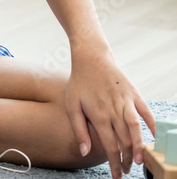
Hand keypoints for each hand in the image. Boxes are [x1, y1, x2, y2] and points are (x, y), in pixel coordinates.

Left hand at [65, 50, 154, 178]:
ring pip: (136, 129)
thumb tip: (84, 152)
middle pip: (124, 141)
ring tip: (139, 161)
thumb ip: (79, 130)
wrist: (91, 59)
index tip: (117, 175)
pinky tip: (154, 138)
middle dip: (126, 159)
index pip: (109, 145)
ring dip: (139, 147)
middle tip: (127, 171)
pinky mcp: (134, 94)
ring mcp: (126, 102)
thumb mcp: (71, 105)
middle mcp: (113, 110)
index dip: (114, 163)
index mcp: (98, 115)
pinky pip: (146, 113)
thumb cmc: (79, 83)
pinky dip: (152, 126)